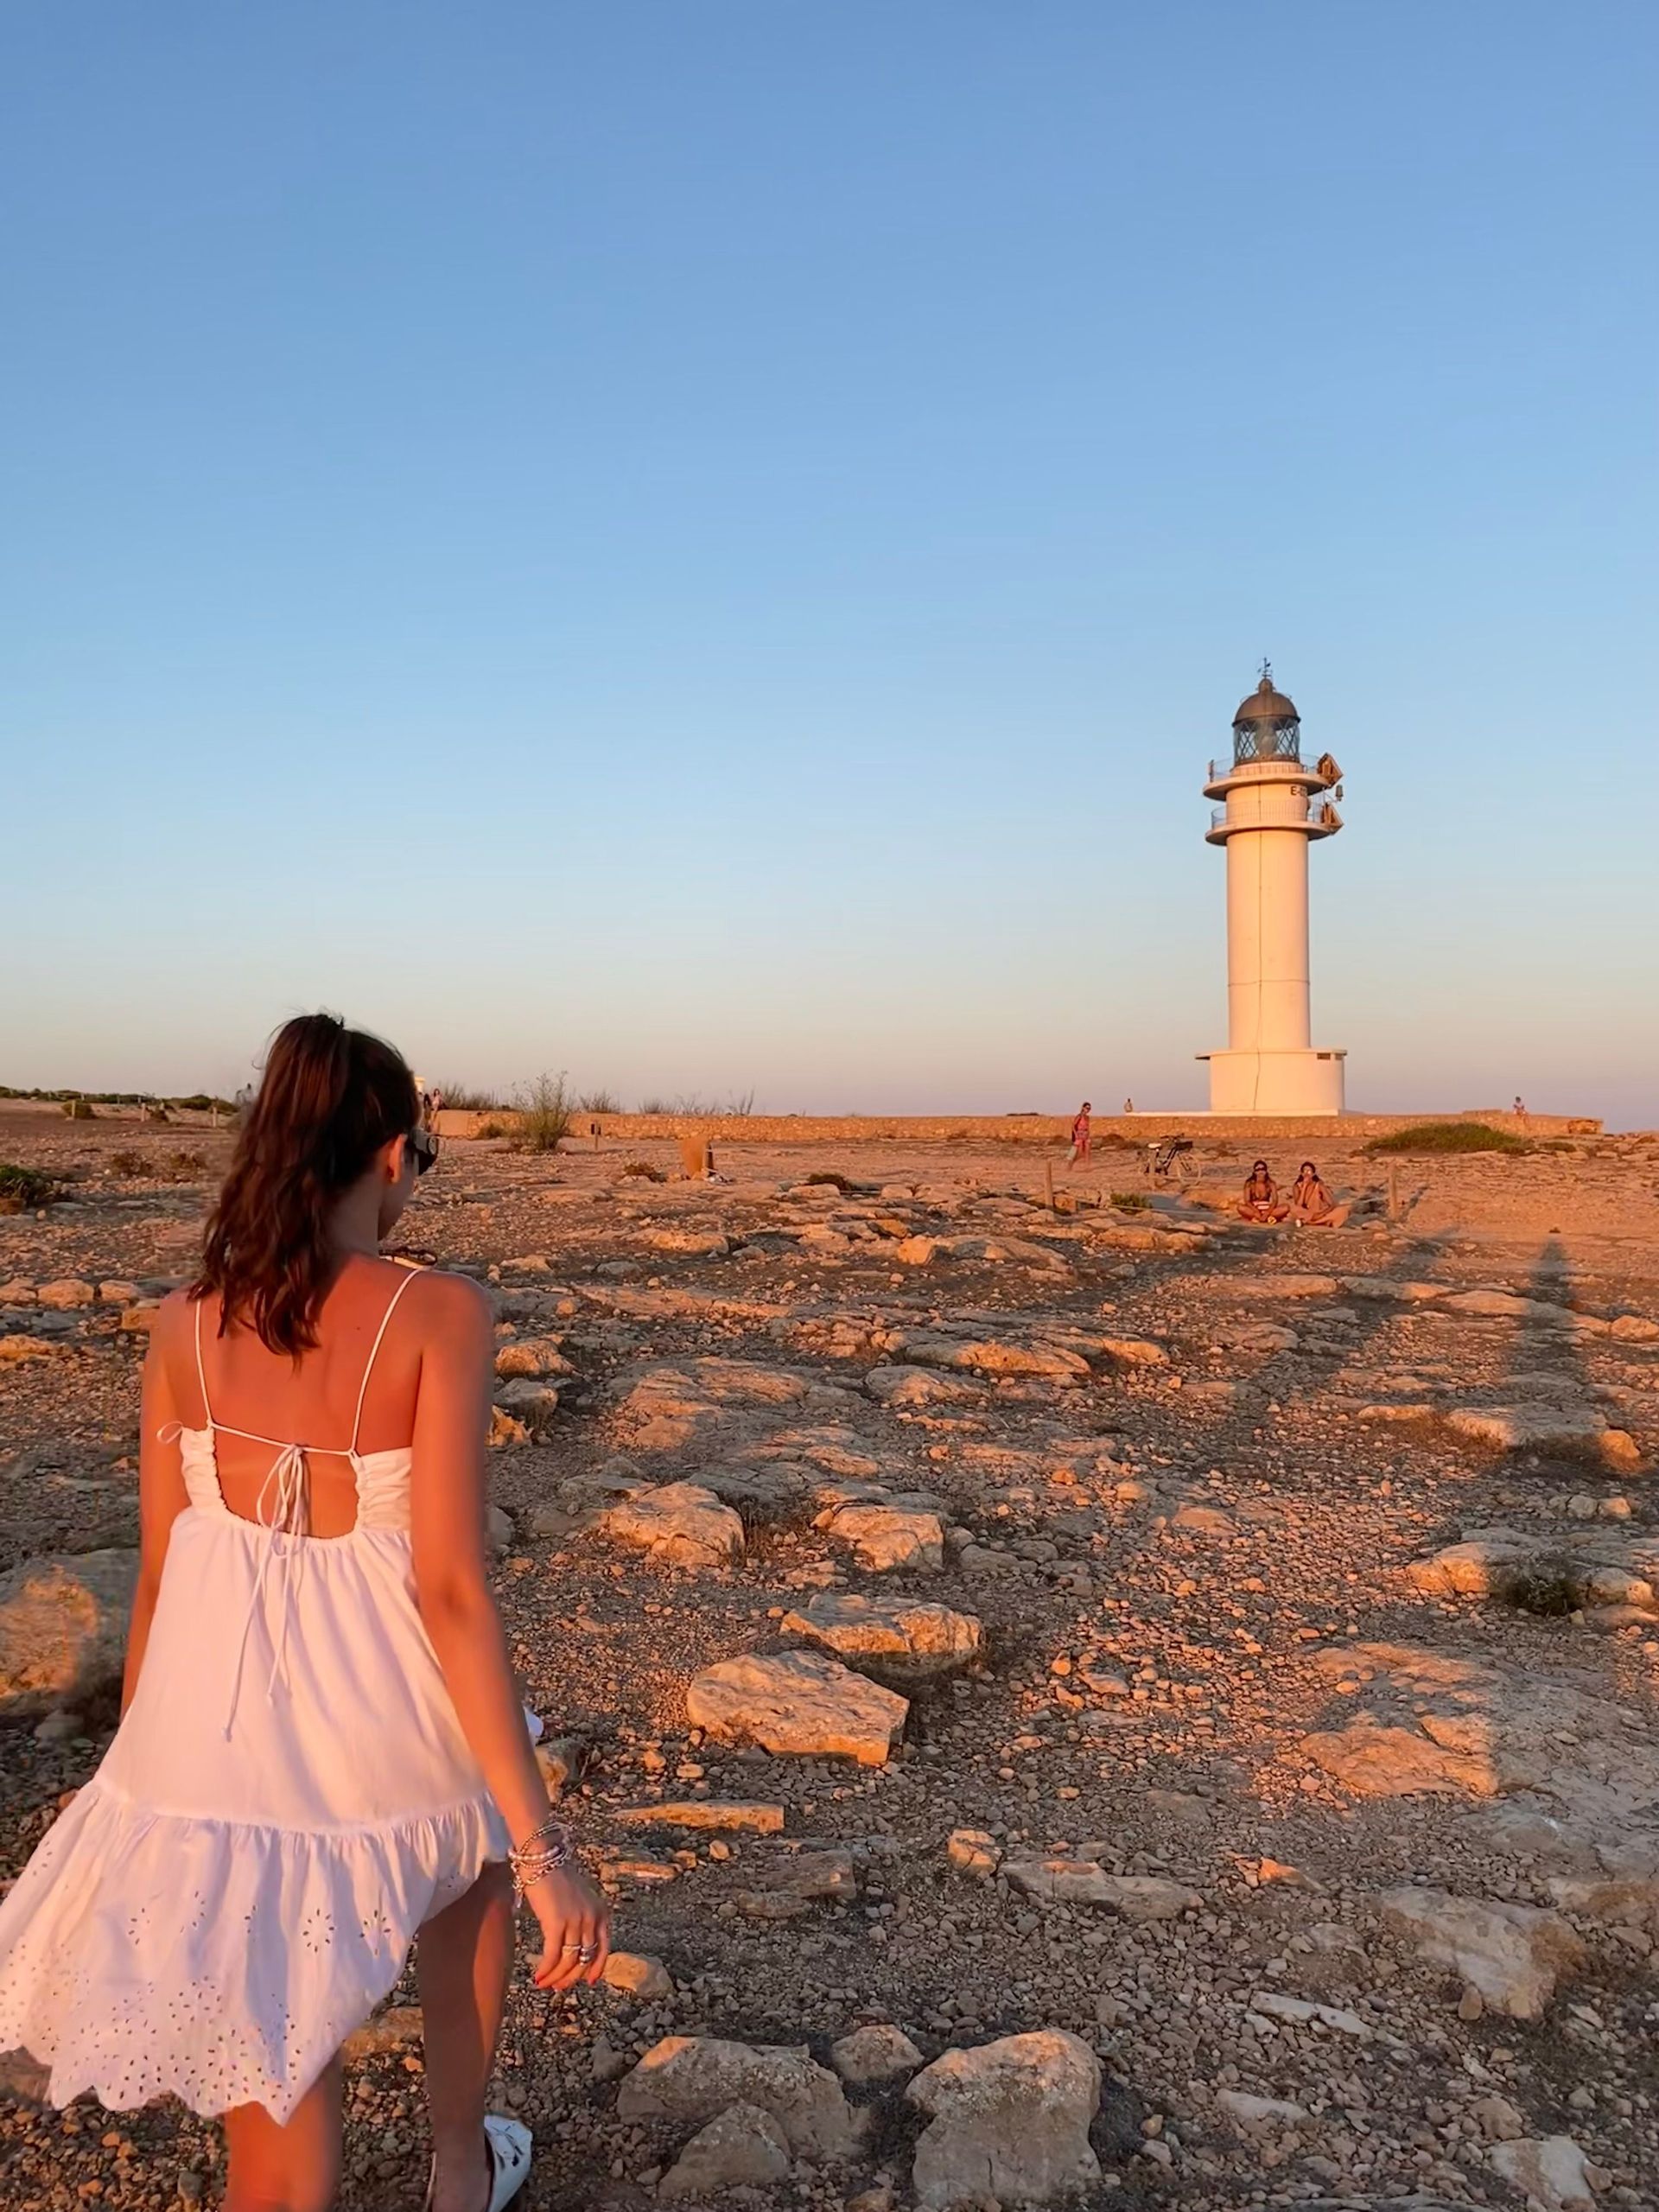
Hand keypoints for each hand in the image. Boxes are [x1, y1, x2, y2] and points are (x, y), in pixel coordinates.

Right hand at [524, 1863, 611, 1989]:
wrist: (544, 1857)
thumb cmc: (556, 1878)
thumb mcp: (578, 1900)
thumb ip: (582, 1922)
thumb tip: (574, 1950)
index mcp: (601, 1913)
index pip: (604, 1949)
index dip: (596, 1968)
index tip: (588, 1982)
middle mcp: (592, 1918)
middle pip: (584, 1960)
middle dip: (571, 1977)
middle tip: (558, 1987)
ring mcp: (576, 1921)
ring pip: (568, 1962)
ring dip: (555, 1977)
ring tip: (544, 1983)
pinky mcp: (557, 1923)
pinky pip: (553, 1956)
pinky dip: (545, 1970)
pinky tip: (537, 1976)